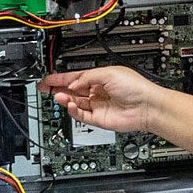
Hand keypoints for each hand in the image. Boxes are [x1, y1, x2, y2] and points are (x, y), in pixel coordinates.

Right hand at [39, 66, 166, 133]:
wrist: (146, 106)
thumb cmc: (135, 87)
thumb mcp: (108, 73)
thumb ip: (87, 77)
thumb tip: (73, 83)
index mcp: (99, 78)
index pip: (75, 77)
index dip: (60, 78)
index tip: (47, 79)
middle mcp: (97, 92)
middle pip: (72, 90)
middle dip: (58, 89)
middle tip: (45, 88)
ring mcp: (98, 106)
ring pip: (75, 103)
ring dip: (65, 99)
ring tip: (59, 97)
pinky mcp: (99, 119)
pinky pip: (81, 115)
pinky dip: (74, 110)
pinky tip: (71, 105)